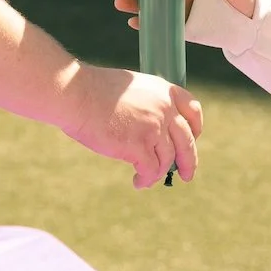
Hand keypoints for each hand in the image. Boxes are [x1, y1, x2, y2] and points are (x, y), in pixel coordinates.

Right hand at [58, 63, 203, 187]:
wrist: (75, 94)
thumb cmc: (92, 91)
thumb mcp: (130, 88)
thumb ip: (147, 104)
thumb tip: (152, 129)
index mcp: (163, 90)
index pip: (192, 110)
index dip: (195, 128)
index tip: (192, 139)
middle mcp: (164, 108)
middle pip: (187, 141)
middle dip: (188, 161)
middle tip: (186, 175)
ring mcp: (153, 127)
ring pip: (167, 159)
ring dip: (158, 172)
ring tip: (146, 179)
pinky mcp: (139, 145)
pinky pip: (151, 170)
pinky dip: (146, 179)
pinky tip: (138, 182)